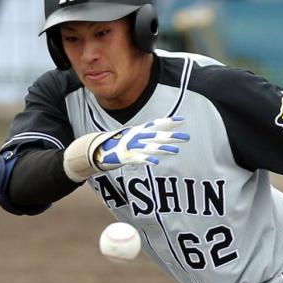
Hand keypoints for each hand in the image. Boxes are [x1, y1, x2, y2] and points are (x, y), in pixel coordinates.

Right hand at [63, 116, 188, 181]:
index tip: (181, 120)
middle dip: (172, 136)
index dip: (168, 122)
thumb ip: (143, 136)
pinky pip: (137, 159)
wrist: (95, 150)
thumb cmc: (115, 145)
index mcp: (137, 131)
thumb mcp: (130, 137)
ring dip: (163, 149)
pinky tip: (155, 163)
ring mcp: (130, 147)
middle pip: (157, 136)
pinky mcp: (125, 157)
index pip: (155, 124)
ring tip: (176, 151)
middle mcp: (135, 137)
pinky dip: (146, 160)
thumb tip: (156, 136)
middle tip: (186, 137)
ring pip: (150, 147)